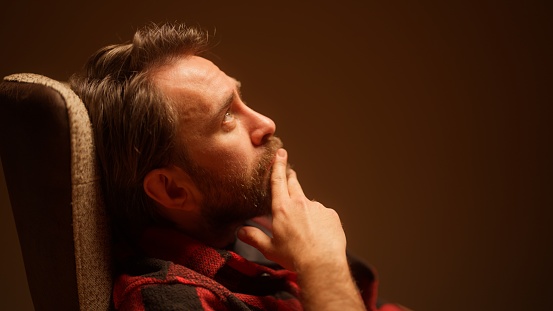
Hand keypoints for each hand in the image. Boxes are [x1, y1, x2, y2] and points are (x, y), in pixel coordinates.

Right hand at [238, 148, 346, 271]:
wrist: (322, 264)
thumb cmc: (294, 257)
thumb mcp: (270, 249)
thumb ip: (254, 237)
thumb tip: (240, 231)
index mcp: (283, 208)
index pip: (278, 181)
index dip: (278, 166)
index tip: (280, 153)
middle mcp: (300, 203)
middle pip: (294, 184)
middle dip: (291, 178)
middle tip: (289, 176)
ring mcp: (318, 208)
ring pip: (308, 203)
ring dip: (305, 209)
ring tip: (304, 228)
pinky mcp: (331, 215)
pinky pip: (322, 214)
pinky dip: (319, 220)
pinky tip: (318, 234)